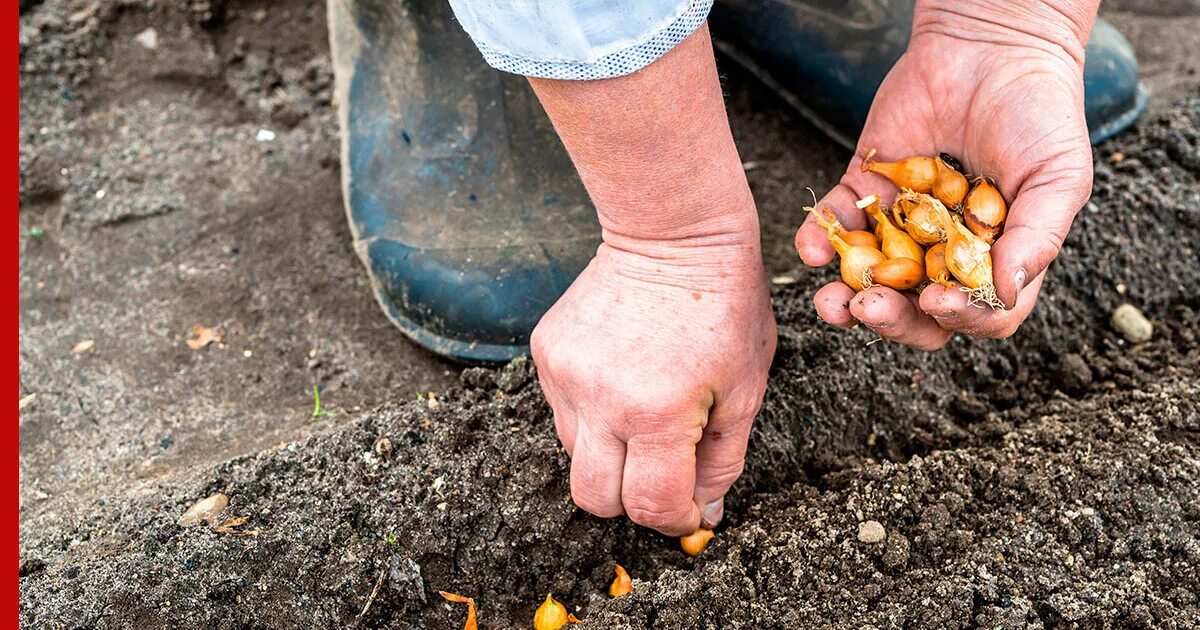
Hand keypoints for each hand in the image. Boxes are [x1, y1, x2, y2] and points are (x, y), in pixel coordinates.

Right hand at [531, 236, 775, 535]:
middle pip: (595, 500)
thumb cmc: (724, 305)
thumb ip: (722, 462)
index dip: (674, 520)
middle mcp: (601, 398)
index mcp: (659, 411)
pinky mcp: (545, 352)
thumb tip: (701, 514)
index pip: (650, 506)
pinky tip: (624, 376)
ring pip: (576, 456)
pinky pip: (563, 412)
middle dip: (632, 500)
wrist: (672, 231)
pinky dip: (593, 413)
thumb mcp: (746, 390)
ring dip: (612, 452)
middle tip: (664, 473)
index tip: (689, 509)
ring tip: (648, 407)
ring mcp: (565, 374)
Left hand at [795, 1, 1096, 349]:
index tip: (939, 303)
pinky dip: (816, 240)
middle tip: (872, 308)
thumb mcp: (1058, 177)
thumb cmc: (1040, 115)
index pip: (976, 312)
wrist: (993, 47)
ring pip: (868, 279)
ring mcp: (901, 223)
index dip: (958, 318)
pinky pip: (835, 224)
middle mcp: (944, 251)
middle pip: (915, 310)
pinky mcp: (865, 189)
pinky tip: (810, 250)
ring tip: (833, 302)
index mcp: (995, 259)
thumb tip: (1005, 290)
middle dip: (891, 319)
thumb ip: (1037, 236)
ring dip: (845, 299)